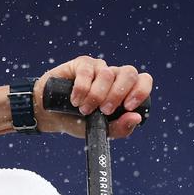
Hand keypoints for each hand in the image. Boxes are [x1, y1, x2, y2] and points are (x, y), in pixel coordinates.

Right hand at [35, 55, 152, 138]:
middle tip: (104, 110)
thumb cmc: (77, 121)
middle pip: (129, 73)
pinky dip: (82, 88)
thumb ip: (119, 128)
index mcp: (123, 91)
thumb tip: (136, 117)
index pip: (143, 81)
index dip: (140, 91)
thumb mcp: (99, 130)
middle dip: (117, 94)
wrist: (50, 116)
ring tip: (84, 109)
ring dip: (96, 95)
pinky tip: (75, 100)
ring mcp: (98, 69)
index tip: (128, 106)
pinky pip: (88, 71)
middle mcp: (114, 77)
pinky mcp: (82, 64)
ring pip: (108, 74)